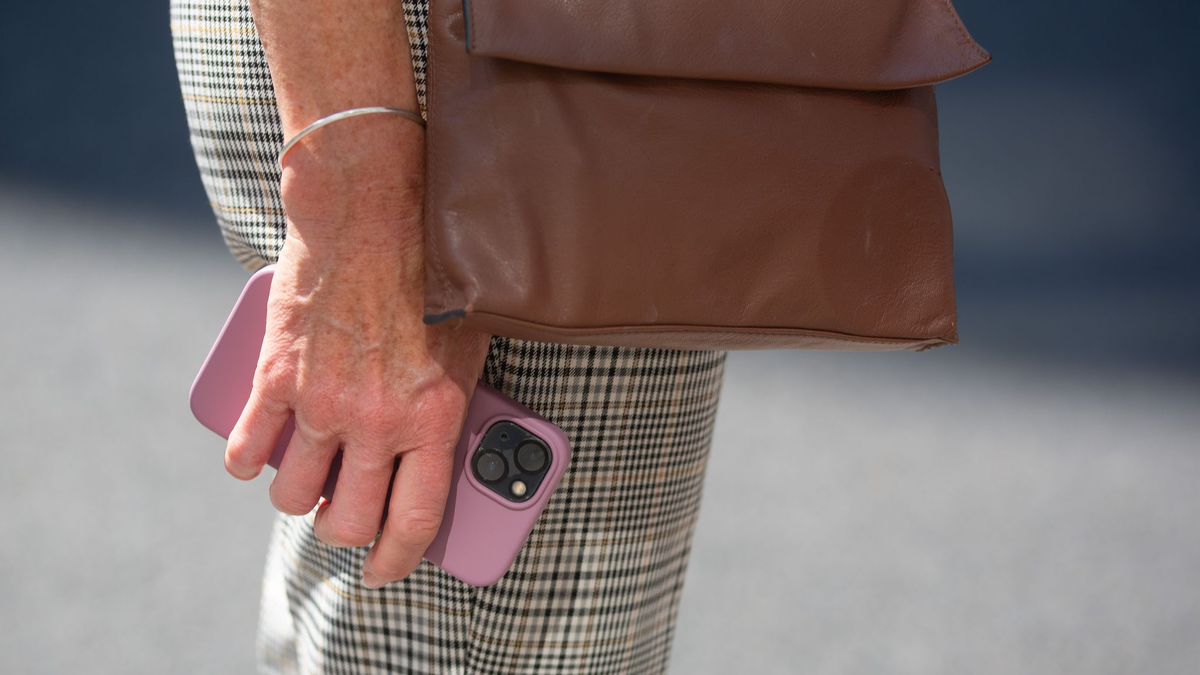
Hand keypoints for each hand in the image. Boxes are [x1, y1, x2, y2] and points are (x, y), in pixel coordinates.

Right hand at [223, 115, 491, 587]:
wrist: (372, 215)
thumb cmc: (432, 276)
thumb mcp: (469, 348)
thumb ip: (449, 407)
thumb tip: (440, 455)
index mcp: (431, 417)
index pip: (413, 520)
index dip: (396, 560)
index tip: (384, 571)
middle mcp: (376, 420)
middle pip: (347, 519)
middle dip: (344, 529)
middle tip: (344, 515)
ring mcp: (321, 401)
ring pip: (292, 494)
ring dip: (298, 495)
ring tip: (308, 476)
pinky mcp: (275, 377)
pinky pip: (245, 448)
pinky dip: (246, 460)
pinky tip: (255, 453)